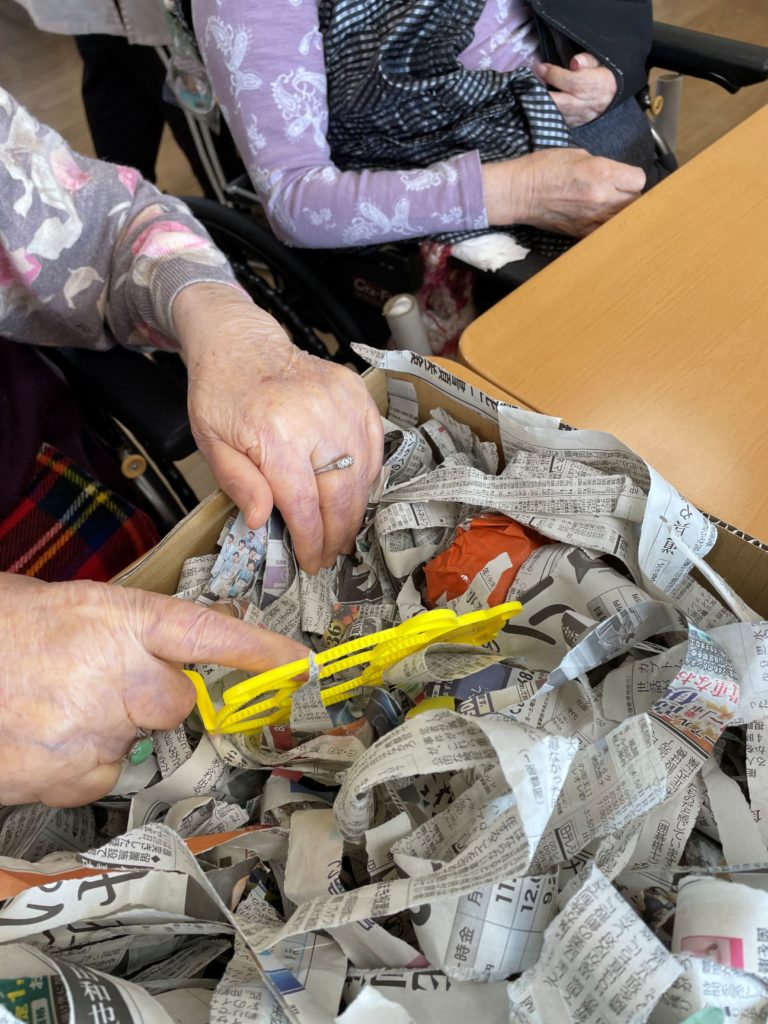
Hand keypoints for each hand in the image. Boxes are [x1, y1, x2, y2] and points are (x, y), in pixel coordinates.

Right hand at [0, 572, 304, 806]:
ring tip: (51, 702)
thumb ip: (120, 627)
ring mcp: (97, 732)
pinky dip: (80, 758)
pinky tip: (41, 732)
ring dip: (108, 725)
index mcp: (119, 619)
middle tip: (97, 680)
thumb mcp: (61, 605)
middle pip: (176, 700)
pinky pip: (103, 772)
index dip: (259, 651)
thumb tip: (161, 648)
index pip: (209, 634)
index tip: (298, 664)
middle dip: (150, 695)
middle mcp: (119, 676)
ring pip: (135, 737)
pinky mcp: (73, 778)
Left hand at [174, 284, 383, 573]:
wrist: (241, 341)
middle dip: (337, 534)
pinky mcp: (357, 394)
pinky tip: (354, 496)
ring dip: (356, 512)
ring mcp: (342, 404)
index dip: (311, 540)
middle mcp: (315, 418)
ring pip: (363, 476)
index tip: (311, 561)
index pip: (305, 505)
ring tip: (342, 533)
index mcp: (275, 434)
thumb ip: (239, 484)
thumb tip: (263, 521)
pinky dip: (368, 477)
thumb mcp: (212, 444)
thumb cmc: (222, 394)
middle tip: (329, 556)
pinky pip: (374, 447)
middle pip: (341, 496)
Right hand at [482, 148, 644, 236]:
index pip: (639, 180)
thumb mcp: (578, 154)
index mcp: (601, 172)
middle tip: (618, 192)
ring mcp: (592, 218)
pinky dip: (606, 227)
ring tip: (610, 208)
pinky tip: (599, 220)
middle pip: (635, 201)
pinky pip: (606, 232)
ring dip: (620, 214)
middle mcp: (601, 198)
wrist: (520, 193)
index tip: (624, 177)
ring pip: (624, 220)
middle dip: (629, 196)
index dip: (632, 177)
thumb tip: (614, 177)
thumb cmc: (543, 169)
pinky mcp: (581, 232)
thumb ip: (602, 166)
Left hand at [534, 52, 616, 127]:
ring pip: (561, 116)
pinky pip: (562, 123)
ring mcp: (582, 116)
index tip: (539, 67)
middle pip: (564, 103)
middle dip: (544, 96)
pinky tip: (537, 110)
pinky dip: (549, 118)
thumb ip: (587, 59)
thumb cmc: (604, 71)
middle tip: (529, 87)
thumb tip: (575, 62)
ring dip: (544, 109)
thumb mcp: (600, 59)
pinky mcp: (578, 123)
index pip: (572, 81)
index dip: (554, 74)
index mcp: (595, 84)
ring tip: (529, 99)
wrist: (615, 92)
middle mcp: (588, 103)